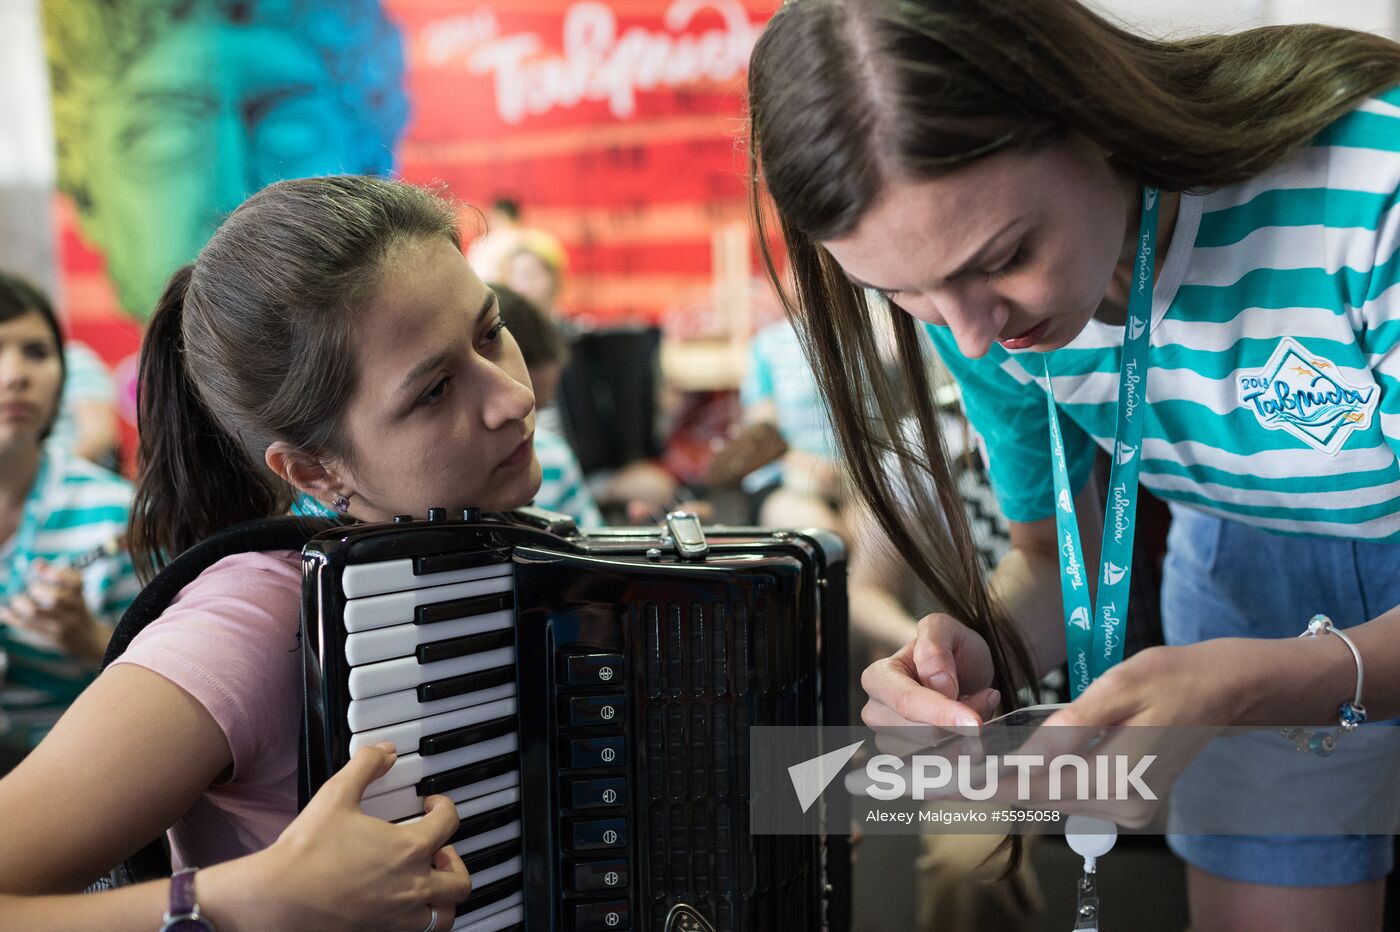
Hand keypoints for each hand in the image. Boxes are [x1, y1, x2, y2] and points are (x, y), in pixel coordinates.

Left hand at [0, 561, 108, 663]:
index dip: (58, 574)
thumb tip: (38, 563)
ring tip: (16, 600)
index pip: (75, 582)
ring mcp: (60, 625)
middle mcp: (72, 610)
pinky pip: (25, 626)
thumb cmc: (75, 609)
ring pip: (36, 613)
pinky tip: (5, 611)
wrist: (87, 638)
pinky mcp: (48, 636)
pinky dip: (11, 617)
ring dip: (20, 603)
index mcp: (79, 596)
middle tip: (31, 588)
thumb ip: (58, 575)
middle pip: (55, 599)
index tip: (43, 569)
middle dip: (37, 590)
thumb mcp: (74, 593)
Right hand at [221, 744, 471, 931]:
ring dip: (443, 899)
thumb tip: (385, 751)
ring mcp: (397, 918)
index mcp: (409, 849)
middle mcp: (411, 887)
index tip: (433, 805)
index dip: (445, 807)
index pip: (449, 824)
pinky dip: (416, 920)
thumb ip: (365, 767)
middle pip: (460, 882)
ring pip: (444, 917)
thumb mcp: (337, 795)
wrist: (277, 900)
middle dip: (456, 863)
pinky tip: (397, 904)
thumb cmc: (307, 851)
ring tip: (428, 884)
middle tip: (439, 851)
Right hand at [860, 612, 1000, 754]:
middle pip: (921, 733)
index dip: (939, 713)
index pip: (905, 701)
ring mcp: (890, 740)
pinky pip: (942, 769)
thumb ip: (935, 645)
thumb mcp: (946, 629)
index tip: (974, 723)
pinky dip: (964, 753)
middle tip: (986, 696)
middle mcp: (876, 712)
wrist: (966, 673)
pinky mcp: (910, 762)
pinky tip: (971, 730)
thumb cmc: (952, 649)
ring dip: (966, 737)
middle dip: (961, 722)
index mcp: (879, 677)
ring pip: (933, 755)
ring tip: (978, 708)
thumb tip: (937, 683)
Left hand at [928, 644, 1233, 826]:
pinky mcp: (1121, 800)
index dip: (979, 784)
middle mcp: (1120, 806)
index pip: (1033, 785)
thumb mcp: (1119, 689)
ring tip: (945, 773)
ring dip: (998, 787)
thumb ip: (1072, 727)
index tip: (935, 780)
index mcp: (1119, 780)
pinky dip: (1027, 782)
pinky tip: (993, 771)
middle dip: (978, 788)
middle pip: (1033, 798)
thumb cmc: (1172, 677)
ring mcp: (1123, 808)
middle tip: (926, 779)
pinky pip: (1062, 792)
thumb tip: (1026, 759)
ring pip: (1044, 798)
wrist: (1221, 689)